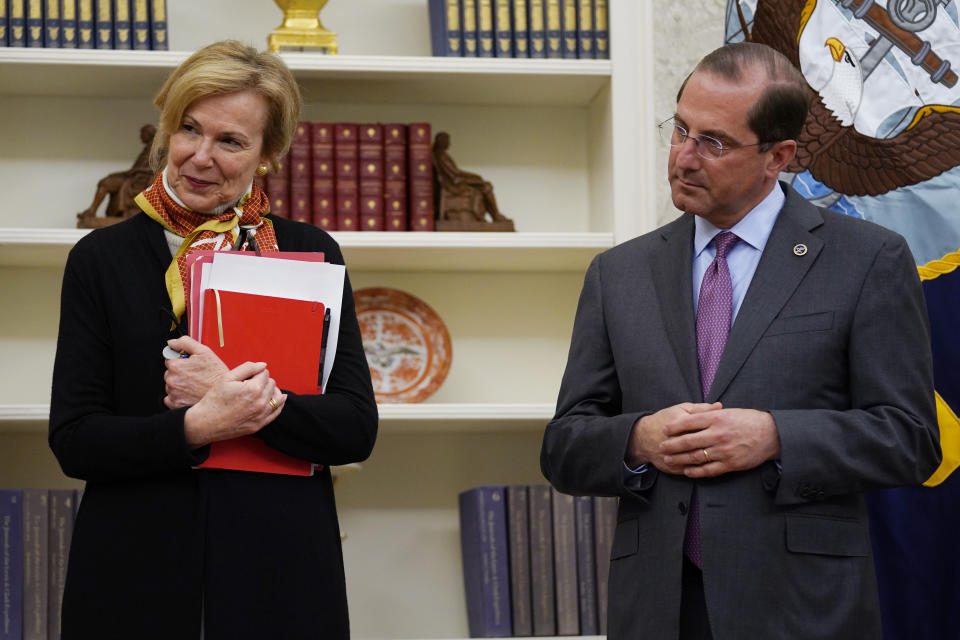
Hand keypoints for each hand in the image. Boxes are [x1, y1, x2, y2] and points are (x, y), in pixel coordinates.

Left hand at [163, 336, 228, 407]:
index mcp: (176, 366)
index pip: (170, 358)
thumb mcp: (204, 352)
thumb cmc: (216, 374)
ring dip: (179, 384)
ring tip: (194, 384)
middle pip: (170, 372)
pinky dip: (178, 396)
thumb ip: (185, 343)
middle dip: (180, 372)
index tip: (190, 364)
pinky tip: (190, 393)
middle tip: (195, 374)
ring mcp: (173, 393)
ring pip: (171, 385)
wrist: (224, 393)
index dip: (181, 360)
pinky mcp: (175, 404)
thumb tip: (172, 342)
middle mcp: (172, 380)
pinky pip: (170, 398)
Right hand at [182, 361, 286, 448]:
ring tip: (262, 389)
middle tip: (250, 383)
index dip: (256, 372)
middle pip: (272, 384)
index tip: (248, 376)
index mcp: (253, 389)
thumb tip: (263, 365)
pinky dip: (278, 403)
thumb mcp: (226, 378)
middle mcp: (260, 403)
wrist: (205, 423)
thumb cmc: (214, 400)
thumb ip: (247, 368)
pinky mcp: (259, 425)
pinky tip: (275, 398)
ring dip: (272, 391)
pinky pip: (276, 412)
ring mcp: (261, 415)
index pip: (265, 373)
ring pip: (278, 397)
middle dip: (263, 380)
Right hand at [626, 402, 721, 474]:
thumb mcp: (681, 409)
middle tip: (731, 444)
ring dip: (710, 459)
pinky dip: (702, 470)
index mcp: (680, 423)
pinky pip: (691, 470)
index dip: (718, 429)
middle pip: (702, 444)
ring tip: (723, 456)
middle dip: (717, 446)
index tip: (730, 429)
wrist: (643, 437)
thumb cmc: (665, 419)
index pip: (704, 426)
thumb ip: (701, 409)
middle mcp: (677, 440)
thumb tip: (719, 406)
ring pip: (696, 460)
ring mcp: (674, 456)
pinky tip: (712, 466)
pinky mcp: (672, 468)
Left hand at [659, 407, 780, 477]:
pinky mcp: (730, 464)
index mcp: (716, 418)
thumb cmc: (749, 421)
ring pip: (695, 456)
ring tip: (669, 459)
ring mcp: (723, 450)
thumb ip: (710, 414)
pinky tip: (687, 471)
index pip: (688, 422)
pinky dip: (695, 471)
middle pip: (688, 440)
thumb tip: (692, 415)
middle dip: (672, 444)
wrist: (771, 435)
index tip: (665, 430)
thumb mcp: (729, 412)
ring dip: (679, 459)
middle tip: (661, 446)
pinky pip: (708, 470)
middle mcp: (718, 434)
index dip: (674, 427)